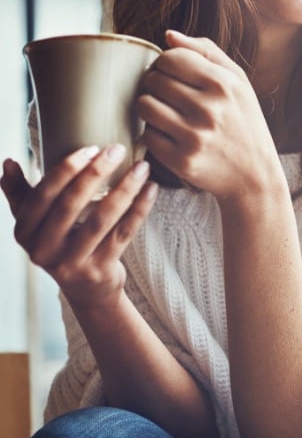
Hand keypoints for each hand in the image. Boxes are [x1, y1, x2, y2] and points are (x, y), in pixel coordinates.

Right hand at [1, 145, 157, 309]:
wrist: (86, 289)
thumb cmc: (60, 244)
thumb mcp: (34, 222)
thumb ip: (20, 193)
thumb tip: (8, 162)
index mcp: (25, 232)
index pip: (43, 195)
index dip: (66, 170)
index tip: (90, 148)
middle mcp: (43, 249)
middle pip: (71, 205)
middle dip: (96, 173)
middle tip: (117, 149)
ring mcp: (72, 262)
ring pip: (102, 219)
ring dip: (125, 189)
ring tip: (142, 167)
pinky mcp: (100, 269)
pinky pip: (124, 233)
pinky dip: (140, 208)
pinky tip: (151, 188)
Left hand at [137, 30, 280, 201]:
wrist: (255, 173)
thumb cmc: (244, 121)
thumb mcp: (238, 82)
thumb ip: (206, 52)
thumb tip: (168, 35)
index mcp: (224, 84)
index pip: (171, 58)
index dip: (165, 63)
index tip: (171, 74)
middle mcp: (210, 109)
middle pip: (154, 80)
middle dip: (155, 84)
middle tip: (166, 94)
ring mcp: (195, 136)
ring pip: (144, 105)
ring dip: (149, 106)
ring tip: (164, 111)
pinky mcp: (182, 160)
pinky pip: (147, 135)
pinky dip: (153, 133)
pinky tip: (169, 134)